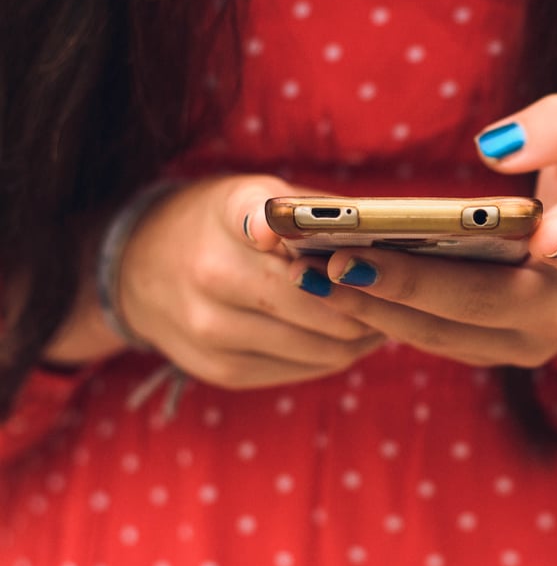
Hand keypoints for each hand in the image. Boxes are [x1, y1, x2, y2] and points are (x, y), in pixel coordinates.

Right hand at [118, 175, 384, 387]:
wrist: (139, 270)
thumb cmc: (221, 223)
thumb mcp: (255, 194)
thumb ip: (312, 212)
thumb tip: (384, 239)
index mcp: (226, 215)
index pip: (270, 220)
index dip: (327, 241)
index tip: (355, 246)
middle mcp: (211, 274)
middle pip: (326, 302)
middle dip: (374, 299)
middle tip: (407, 291)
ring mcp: (213, 331)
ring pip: (326, 345)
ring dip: (366, 332)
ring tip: (388, 313)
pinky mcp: (223, 371)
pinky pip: (308, 368)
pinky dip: (339, 352)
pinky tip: (354, 334)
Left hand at [310, 94, 556, 367]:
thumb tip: (496, 143)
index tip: (548, 236)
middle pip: (483, 302)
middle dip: (410, 284)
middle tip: (340, 260)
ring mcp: (523, 341)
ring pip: (444, 333)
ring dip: (376, 308)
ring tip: (309, 274)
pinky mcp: (489, 352)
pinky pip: (431, 340)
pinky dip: (378, 316)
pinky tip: (326, 286)